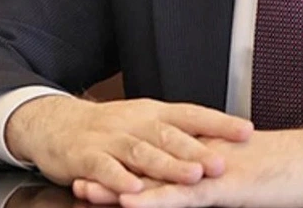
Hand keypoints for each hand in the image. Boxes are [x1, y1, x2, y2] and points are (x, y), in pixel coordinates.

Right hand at [5, 96, 253, 196]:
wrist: (56, 124)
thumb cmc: (110, 129)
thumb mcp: (145, 123)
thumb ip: (178, 133)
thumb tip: (223, 142)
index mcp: (154, 112)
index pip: (192, 114)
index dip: (219, 123)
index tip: (247, 131)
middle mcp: (135, 121)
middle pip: (169, 134)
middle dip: (197, 149)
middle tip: (221, 163)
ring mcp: (111, 138)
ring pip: (142, 151)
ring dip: (167, 165)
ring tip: (190, 177)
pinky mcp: (87, 157)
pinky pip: (105, 168)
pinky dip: (119, 178)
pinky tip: (134, 189)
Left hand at [71, 126, 302, 207]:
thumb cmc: (294, 171)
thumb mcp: (252, 174)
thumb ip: (226, 175)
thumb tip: (209, 180)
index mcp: (208, 150)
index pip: (158, 155)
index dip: (126, 160)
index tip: (97, 164)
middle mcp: (203, 155)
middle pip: (148, 163)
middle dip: (112, 170)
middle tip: (76, 176)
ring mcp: (211, 170)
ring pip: (157, 178)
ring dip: (121, 186)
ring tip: (87, 192)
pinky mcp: (225, 188)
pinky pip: (183, 197)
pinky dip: (155, 201)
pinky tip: (133, 205)